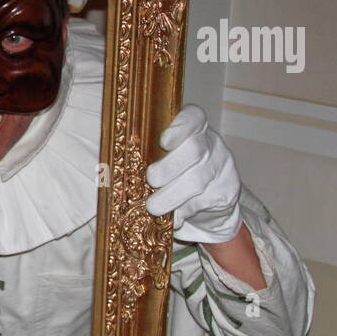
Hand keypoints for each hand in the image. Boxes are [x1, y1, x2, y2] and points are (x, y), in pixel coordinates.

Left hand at [145, 104, 241, 243]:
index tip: (164, 141)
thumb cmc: (178, 175)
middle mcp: (212, 145)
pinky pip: (202, 202)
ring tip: (153, 206)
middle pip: (194, 150)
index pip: (194, 117)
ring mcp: (221, 168)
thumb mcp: (167, 157)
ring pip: (197, 180)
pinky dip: (184, 212)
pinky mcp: (226, 193)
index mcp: (195, 129)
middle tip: (151, 180)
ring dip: (171, 196)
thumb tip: (110, 168)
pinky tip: (174, 218)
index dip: (180, 127)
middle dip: (168, 167)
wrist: (212, 205)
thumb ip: (150, 154)